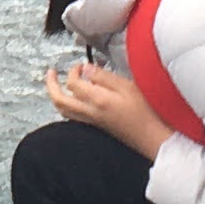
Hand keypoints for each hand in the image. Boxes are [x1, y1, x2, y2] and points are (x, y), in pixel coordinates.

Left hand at [44, 58, 167, 157]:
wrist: (153, 138)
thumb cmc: (146, 112)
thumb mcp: (128, 86)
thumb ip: (104, 77)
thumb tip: (85, 69)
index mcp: (97, 100)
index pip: (72, 84)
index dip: (73, 71)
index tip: (81, 65)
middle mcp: (89, 113)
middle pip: (59, 101)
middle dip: (51, 85)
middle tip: (51, 72)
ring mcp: (91, 122)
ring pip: (64, 111)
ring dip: (57, 96)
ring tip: (57, 85)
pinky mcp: (96, 127)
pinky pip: (73, 117)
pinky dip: (67, 106)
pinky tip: (74, 100)